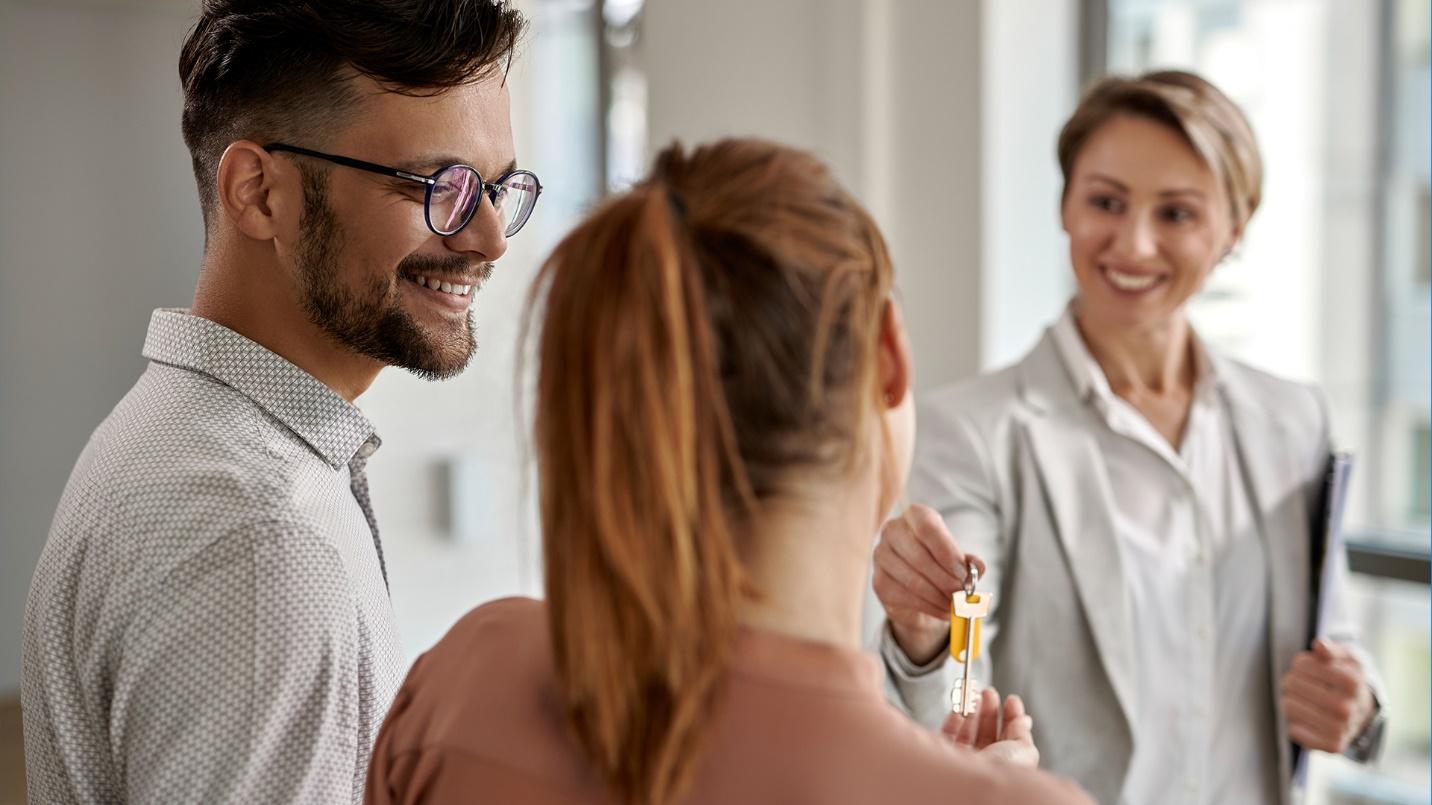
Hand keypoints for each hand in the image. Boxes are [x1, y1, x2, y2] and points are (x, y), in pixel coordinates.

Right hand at [873, 504, 984, 664]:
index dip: (947, 551)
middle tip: (962, 595)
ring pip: (912, 579)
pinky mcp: (879, 581)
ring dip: (938, 597)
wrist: (917, 586)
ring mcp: (881, 556)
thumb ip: (969, 562)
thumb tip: (979, 567)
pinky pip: (905, 597)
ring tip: (956, 605)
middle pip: (919, 556)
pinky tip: (943, 610)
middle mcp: (893, 531)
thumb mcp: (957, 559)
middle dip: (945, 580)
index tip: (963, 573)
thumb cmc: (939, 564)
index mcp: (915, 516)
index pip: (927, 528)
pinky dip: (929, 607)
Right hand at [941, 687, 1038, 767]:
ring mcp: (964, 761)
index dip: (1010, 717)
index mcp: (1005, 765)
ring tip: (975, 693)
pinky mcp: (944, 757)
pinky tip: (960, 707)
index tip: (1011, 700)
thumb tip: (1024, 720)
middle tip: (990, 692)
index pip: (1009, 738)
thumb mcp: (1024, 751)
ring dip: (972, 709)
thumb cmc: (1000, 770)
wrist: (973, 781)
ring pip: (968, 730)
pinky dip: (953, 718)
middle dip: (990, 709)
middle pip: (987, 732)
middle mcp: (984, 764)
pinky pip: (948, 734)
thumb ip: (1023, 733)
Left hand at [1280, 638, 1376, 753]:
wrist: (1365, 711)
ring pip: (1289, 706)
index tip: (1304, 666)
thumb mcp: (1346, 658)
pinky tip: (1305, 718)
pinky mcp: (1333, 745)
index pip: (1301, 664)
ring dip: (1288, 700)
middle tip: (1297, 682)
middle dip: (1290, 680)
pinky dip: (1294, 723)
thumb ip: (1332, 650)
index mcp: (1352, 681)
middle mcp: (1348, 707)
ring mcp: (1341, 728)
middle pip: (1291, 684)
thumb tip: (1320, 645)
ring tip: (1299, 699)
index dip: (1298, 663)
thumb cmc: (1349, 679)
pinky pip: (1295, 731)